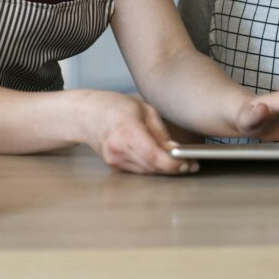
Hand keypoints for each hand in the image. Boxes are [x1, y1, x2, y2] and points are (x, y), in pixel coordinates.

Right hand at [81, 91, 195, 174]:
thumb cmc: (115, 106)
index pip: (154, 156)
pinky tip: (160, 160)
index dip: (173, 164)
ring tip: (179, 162)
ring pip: (147, 172)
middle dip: (173, 168)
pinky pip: (139, 171)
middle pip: (152, 167)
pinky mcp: (114, 166)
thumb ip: (160, 132)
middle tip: (191, 164)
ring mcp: (114, 160)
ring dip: (164, 169)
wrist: (87, 115)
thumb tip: (175, 150)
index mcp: (127, 131)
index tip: (188, 164)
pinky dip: (151, 167)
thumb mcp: (144, 110)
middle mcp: (118, 149)